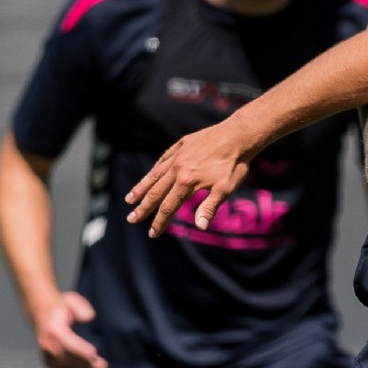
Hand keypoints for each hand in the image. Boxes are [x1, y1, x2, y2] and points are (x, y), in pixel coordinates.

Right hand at [31, 289, 106, 367]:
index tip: (94, 355)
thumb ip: (80, 308)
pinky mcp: (47, 362)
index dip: (81, 351)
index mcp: (54, 330)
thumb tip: (90, 317)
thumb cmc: (61, 307)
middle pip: (68, 360)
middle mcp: (48, 345)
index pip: (68, 344)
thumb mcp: (71, 300)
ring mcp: (46, 355)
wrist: (40, 313)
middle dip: (85, 367)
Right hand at [123, 126, 254, 237]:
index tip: (152, 233)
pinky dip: (154, 170)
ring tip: (129, 199)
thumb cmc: (235, 164)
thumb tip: (200, 226)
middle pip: (155, 193)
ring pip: (155, 175)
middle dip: (143, 208)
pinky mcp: (181, 145)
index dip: (159, 222)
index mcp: (187, 182)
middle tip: (131, 219)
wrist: (238, 134)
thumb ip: (210, 207)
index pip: (168, 207)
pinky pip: (163, 160)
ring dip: (141, 188)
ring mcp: (178, 155)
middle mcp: (177, 169)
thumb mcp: (226, 189)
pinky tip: (150, 176)